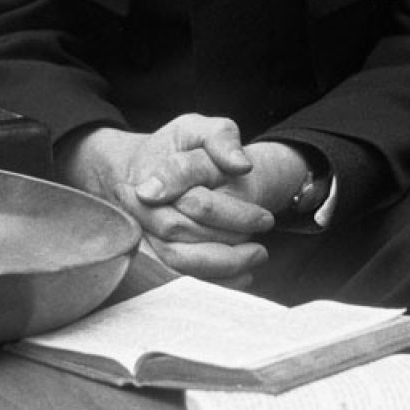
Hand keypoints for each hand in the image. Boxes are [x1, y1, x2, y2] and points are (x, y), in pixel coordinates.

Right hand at [56, 117, 274, 283]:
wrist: (147, 166)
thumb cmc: (180, 146)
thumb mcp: (199, 128)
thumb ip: (220, 137)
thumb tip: (240, 165)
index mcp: (155, 178)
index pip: (194, 204)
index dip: (232, 214)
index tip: (266, 218)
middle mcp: (144, 210)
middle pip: (184, 236)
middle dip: (231, 239)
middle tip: (265, 237)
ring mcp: (145, 235)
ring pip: (180, 261)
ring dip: (223, 266)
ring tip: (259, 255)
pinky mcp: (153, 255)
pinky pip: (180, 277)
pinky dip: (214, 281)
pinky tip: (244, 277)